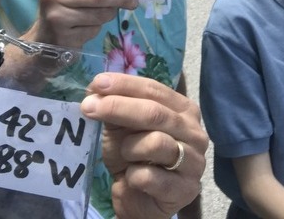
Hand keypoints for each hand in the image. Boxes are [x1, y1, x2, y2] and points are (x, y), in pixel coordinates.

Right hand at [23, 0, 137, 48]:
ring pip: (99, 14)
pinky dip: (97, 28)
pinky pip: (93, 30)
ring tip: (107, 15)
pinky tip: (88, 28)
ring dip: (110, 15)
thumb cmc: (65, 10)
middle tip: (134, 2)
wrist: (44, 40)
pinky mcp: (63, 36)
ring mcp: (56, 17)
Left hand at [81, 73, 207, 218]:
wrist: (139, 200)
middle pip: (155, 113)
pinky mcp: (185, 189)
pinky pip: (149, 176)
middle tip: (88, 107)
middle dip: (118, 107)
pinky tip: (133, 178)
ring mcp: (194, 161)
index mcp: (183, 110)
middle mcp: (195, 132)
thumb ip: (115, 107)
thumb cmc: (134, 158)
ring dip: (129, 148)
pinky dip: (133, 176)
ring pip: (155, 143)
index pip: (155, 90)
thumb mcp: (122, 129)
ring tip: (125, 157)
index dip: (125, 84)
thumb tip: (95, 89)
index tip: (97, 83)